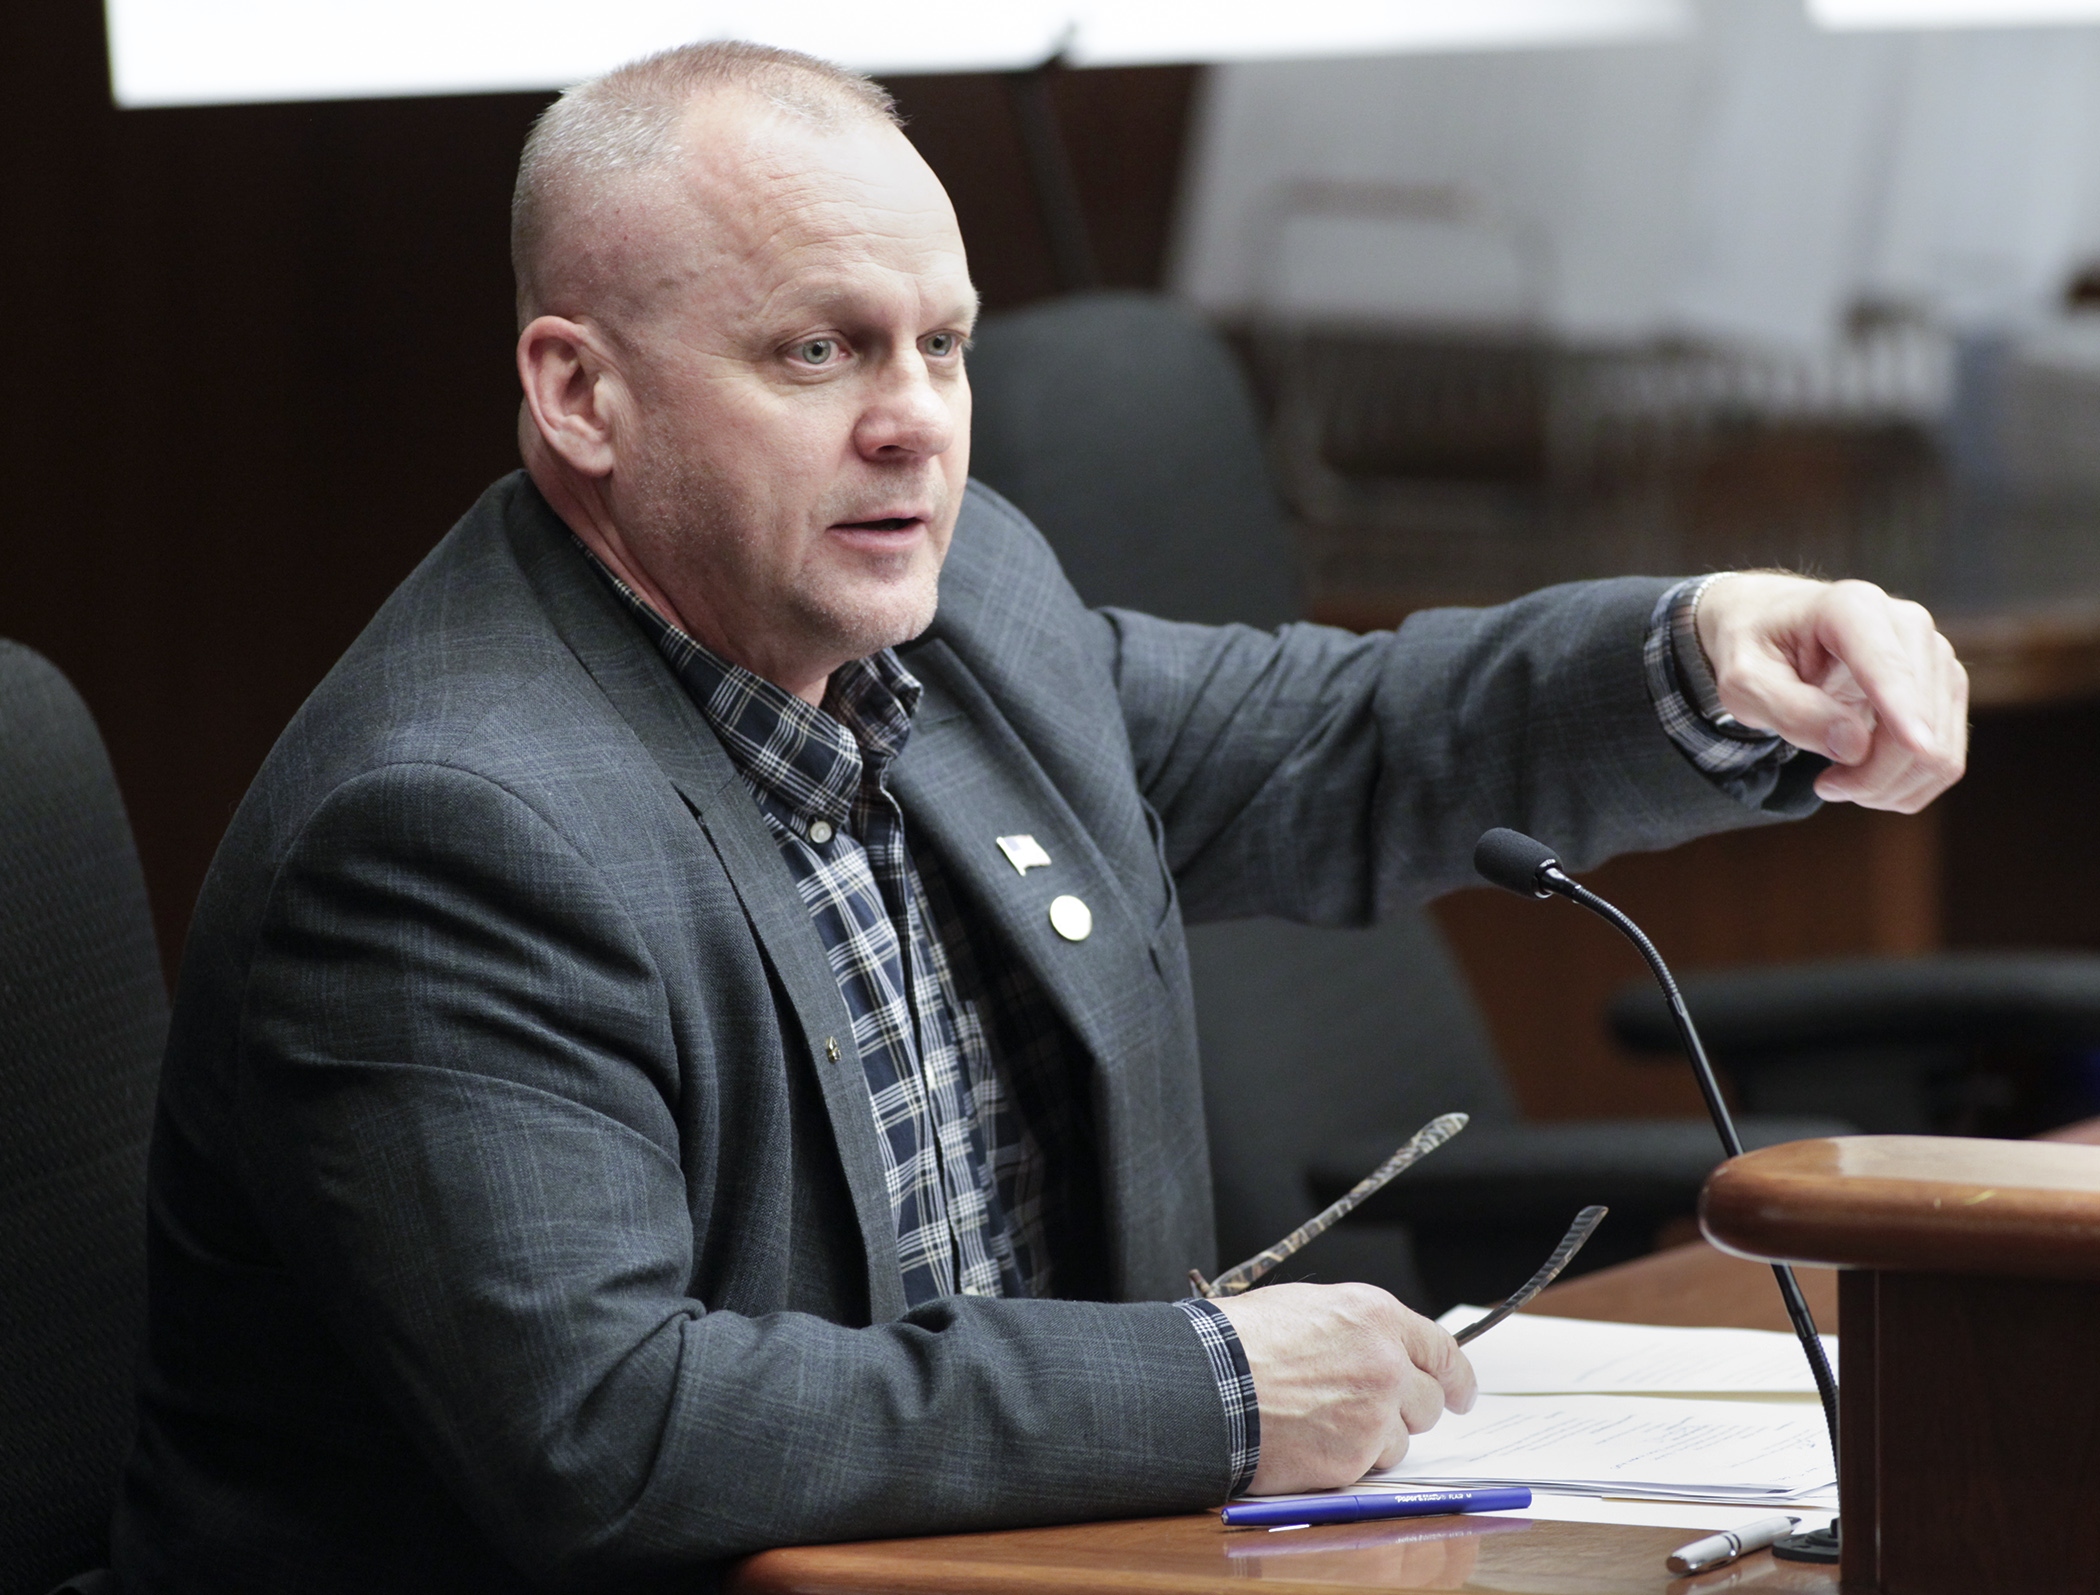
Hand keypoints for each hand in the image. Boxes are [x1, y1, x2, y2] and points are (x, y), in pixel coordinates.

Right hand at [1211, 1282, 1475, 1494]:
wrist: (1205, 1383)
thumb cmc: (1240, 1341)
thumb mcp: (1306, 1307)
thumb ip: (1357, 1330)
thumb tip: (1382, 1351)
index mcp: (1375, 1315)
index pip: (1441, 1349)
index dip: (1456, 1377)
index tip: (1461, 1394)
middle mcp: (1386, 1363)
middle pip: (1428, 1401)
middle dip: (1406, 1410)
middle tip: (1371, 1413)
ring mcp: (1374, 1413)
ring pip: (1401, 1440)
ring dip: (1373, 1439)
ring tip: (1320, 1422)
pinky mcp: (1354, 1456)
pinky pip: (1370, 1467)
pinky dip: (1346, 1461)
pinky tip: (1310, 1442)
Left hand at [1695, 574, 1966, 812]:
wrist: (1774, 628)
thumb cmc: (1755, 652)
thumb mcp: (1743, 682)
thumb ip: (1789, 711)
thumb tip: (1855, 747)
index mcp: (1852, 608)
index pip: (1887, 666)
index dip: (1905, 709)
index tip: (1917, 747)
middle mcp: (1908, 624)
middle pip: (1918, 722)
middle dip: (1873, 775)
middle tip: (1824, 787)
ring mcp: (1936, 656)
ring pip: (1938, 750)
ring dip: (1889, 786)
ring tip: (1838, 782)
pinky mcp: (1945, 687)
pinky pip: (1945, 758)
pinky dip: (1906, 784)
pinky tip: (1865, 776)